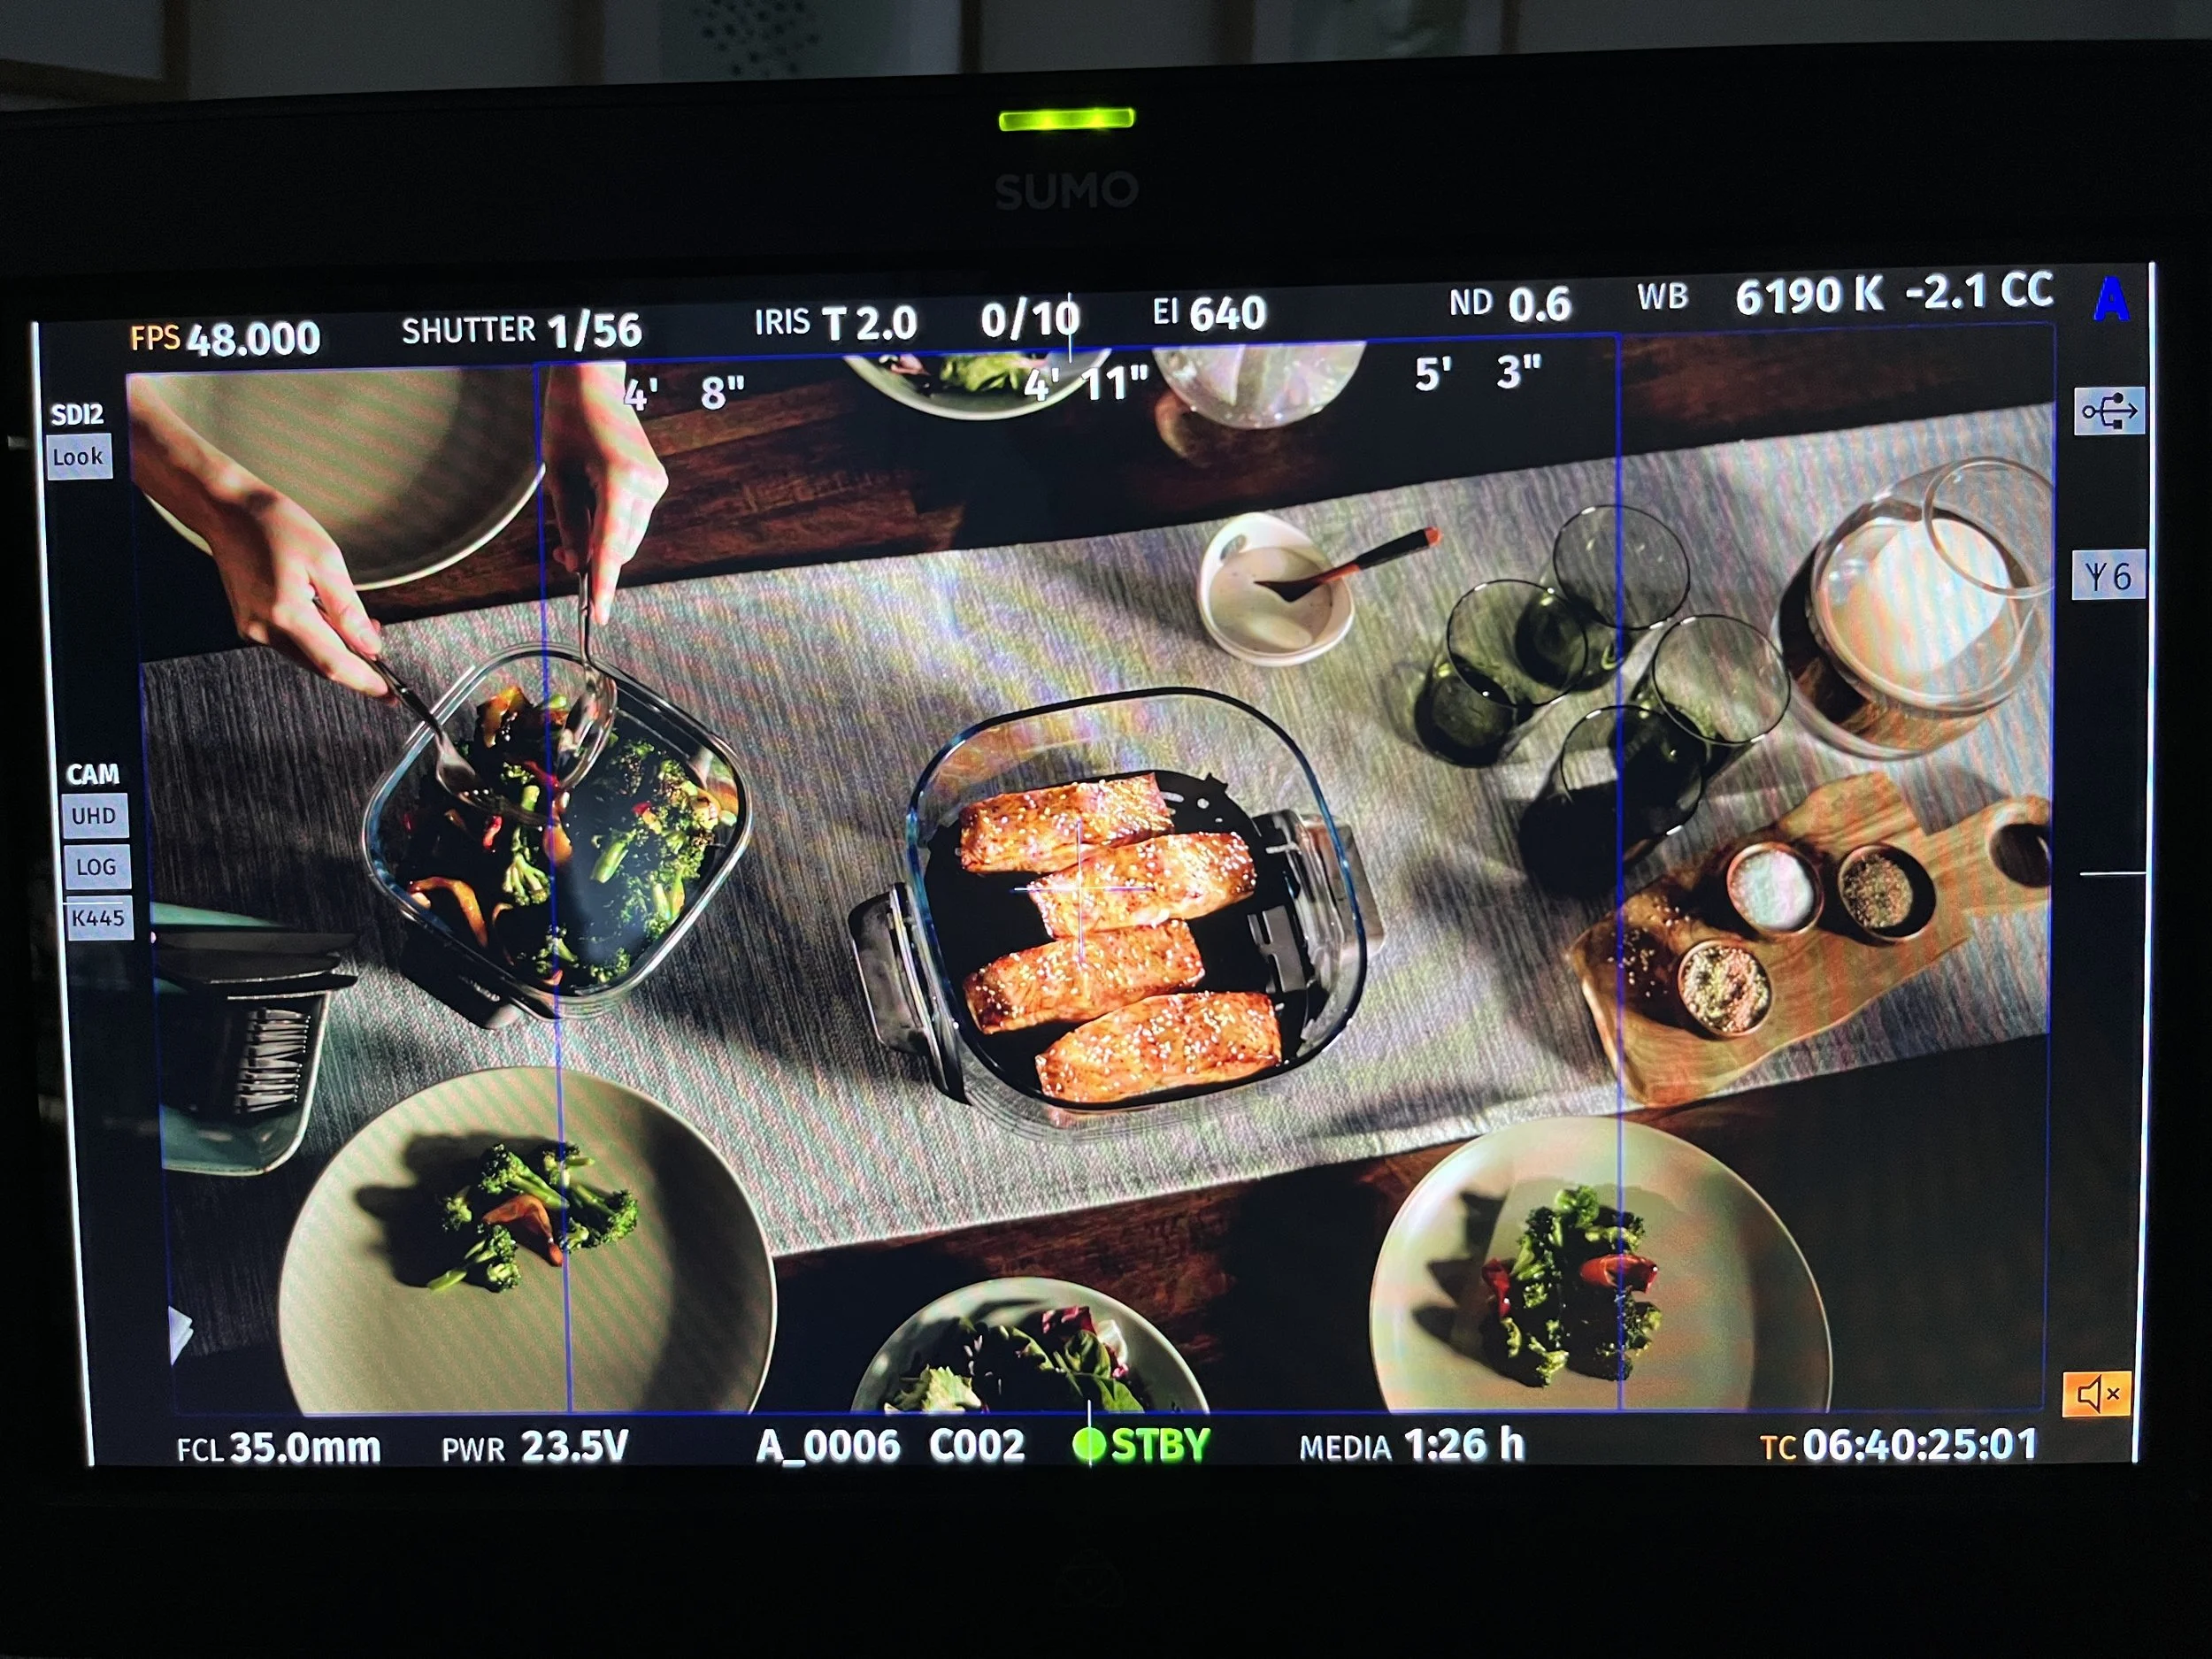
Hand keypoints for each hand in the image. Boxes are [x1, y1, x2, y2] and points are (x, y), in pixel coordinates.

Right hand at [202, 489, 387, 697]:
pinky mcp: (248, 625)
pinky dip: (314, 637)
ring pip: (306, 656)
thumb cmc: (275, 526)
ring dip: (334, 647)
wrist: (228, 511)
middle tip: (375, 634)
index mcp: (286, 613)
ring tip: (349, 618)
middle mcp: (264, 628)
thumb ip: (348, 610)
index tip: (389, 694)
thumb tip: (370, 645)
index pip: (334, 664)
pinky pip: (290, 643)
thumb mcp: (326, 560)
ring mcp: (252, 629)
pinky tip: (323, 615)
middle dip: (354, 659)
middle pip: (321, 665)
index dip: (366, 682)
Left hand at [542, 362, 668, 625]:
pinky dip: (611, 522)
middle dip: (594, 557)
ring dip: (602, 538)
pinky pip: (632, 518)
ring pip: (627, 535)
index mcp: (621, 481)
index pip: (611, 547)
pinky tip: (593, 500)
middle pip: (621, 546)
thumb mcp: (558, 476)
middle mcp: (646, 486)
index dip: (604, 585)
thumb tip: (575, 563)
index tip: (600, 615)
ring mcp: (654, 484)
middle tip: (560, 553)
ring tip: (573, 511)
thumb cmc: (570, 418)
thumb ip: (570, 523)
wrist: (593, 382)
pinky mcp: (654, 482)